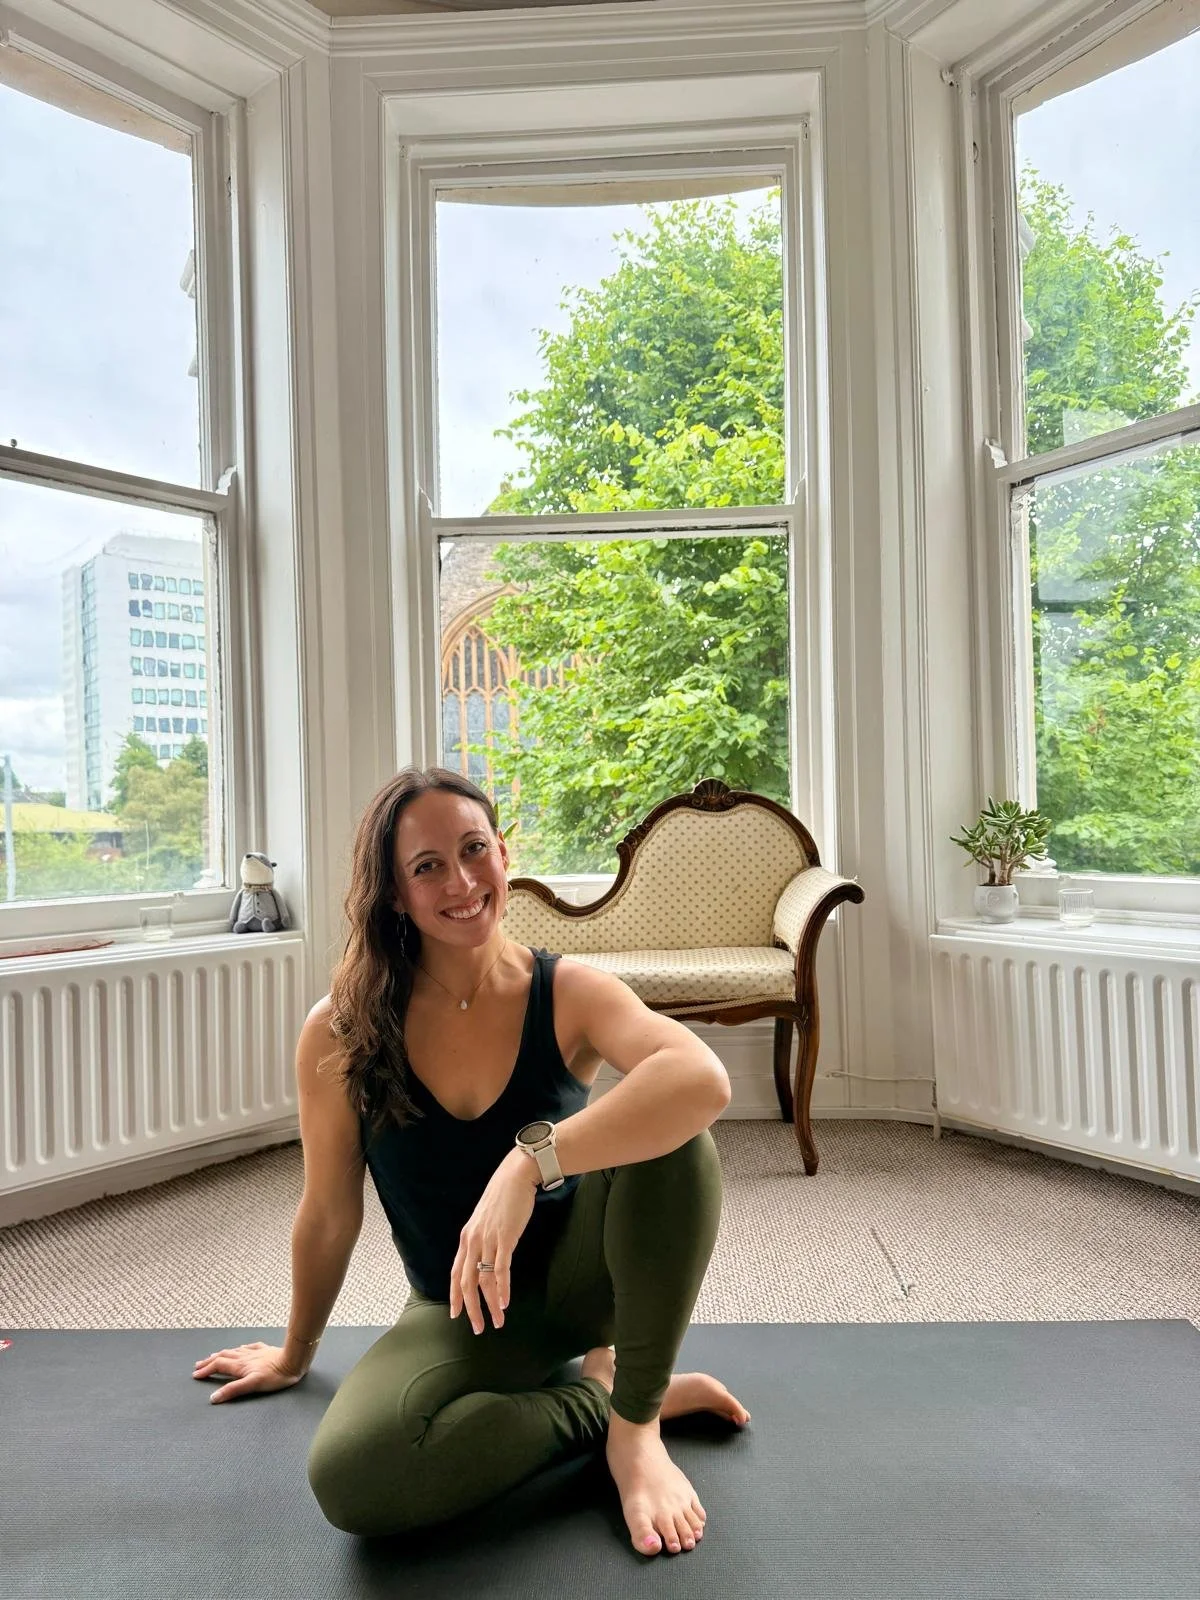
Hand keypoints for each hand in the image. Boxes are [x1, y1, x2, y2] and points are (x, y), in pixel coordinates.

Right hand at [192, 1341, 304, 1402]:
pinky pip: (248, 1347)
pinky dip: (239, 1349)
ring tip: (213, 1356)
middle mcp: (244, 1357)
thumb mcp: (253, 1385)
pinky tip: (240, 1348)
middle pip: (223, 1357)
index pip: (218, 1366)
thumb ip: (233, 1390)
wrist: (294, 1361)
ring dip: (221, 1354)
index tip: (195, 1375)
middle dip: (209, 1362)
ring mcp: (255, 1352)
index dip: (206, 1370)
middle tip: (198, 1365)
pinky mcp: (264, 1349)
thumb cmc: (275, 1376)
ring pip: (233, 1351)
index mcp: (240, 1366)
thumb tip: (213, 1397)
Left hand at [450, 1148, 538, 1334]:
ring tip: (498, 1321)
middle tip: (478, 1328)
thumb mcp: (485, 1220)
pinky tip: (505, 1303)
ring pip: (485, 1280)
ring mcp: (488, 1240)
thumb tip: (484, 1256)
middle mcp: (473, 1241)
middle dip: (472, 1309)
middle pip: (467, 1283)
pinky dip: (503, 1288)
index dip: (455, 1296)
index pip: (455, 1273)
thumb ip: (482, 1238)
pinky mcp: (505, 1238)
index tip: (456, 1314)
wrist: (516, 1176)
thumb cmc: (503, 1196)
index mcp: (466, 1238)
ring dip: (491, 1304)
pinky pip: (501, 1270)